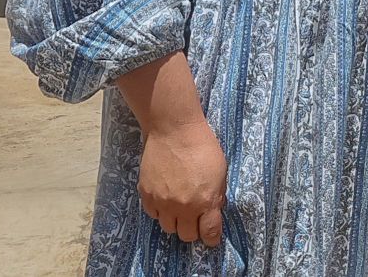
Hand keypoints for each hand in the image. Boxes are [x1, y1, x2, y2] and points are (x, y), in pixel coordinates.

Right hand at [138, 120, 227, 245]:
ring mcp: (163, 202)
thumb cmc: (203, 146)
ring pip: (168, 227)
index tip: (211, 237)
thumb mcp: (220, 171)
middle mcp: (183, 206)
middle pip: (186, 235)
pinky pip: (153, 214)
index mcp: (206, 201)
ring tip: (179, 208)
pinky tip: (165, 198)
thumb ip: (216, 194)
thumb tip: (213, 209)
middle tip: (195, 219)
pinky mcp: (146, 194)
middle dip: (193, 230)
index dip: (211, 237)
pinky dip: (160, 211)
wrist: (174, 130)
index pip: (209, 233)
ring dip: (175, 221)